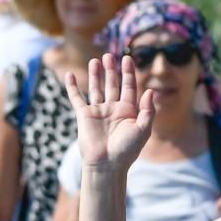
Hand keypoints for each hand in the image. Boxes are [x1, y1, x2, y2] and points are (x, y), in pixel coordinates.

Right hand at [66, 54, 154, 171]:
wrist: (107, 164)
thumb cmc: (127, 150)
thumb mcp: (143, 129)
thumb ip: (148, 110)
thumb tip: (150, 91)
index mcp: (129, 111)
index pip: (129, 87)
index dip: (129, 73)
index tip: (128, 59)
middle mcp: (113, 109)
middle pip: (112, 84)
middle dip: (112, 70)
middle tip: (109, 56)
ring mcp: (98, 111)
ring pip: (96, 88)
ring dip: (95, 75)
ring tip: (95, 60)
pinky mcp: (84, 115)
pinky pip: (77, 98)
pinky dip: (72, 87)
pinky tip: (70, 75)